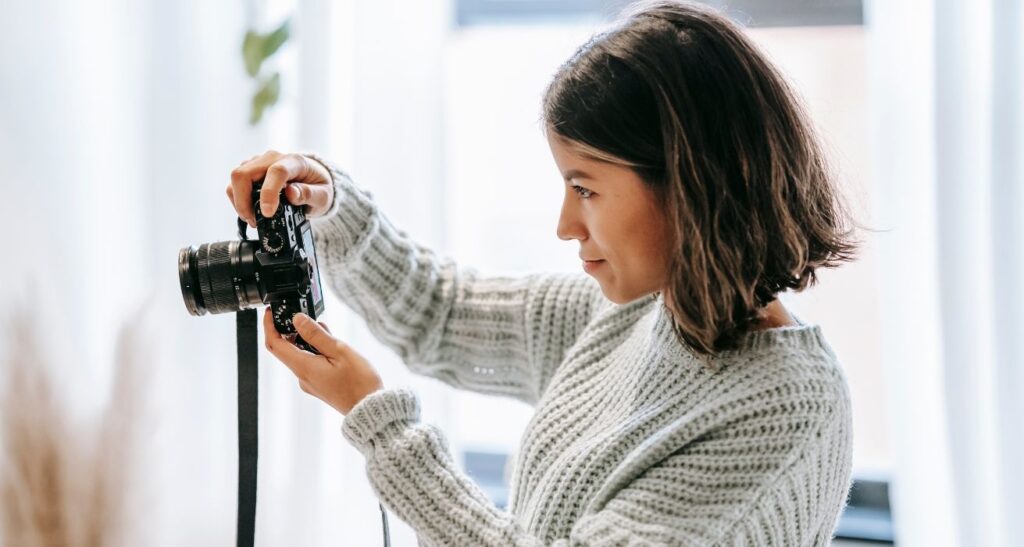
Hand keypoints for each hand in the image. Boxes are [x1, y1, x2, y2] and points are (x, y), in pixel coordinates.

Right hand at [227, 150, 333, 227]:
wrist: (314, 179)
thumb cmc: (318, 186)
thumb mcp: (323, 195)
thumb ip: (310, 194)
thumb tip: (292, 194)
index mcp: (294, 162)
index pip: (276, 172)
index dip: (268, 193)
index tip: (267, 213)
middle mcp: (273, 158)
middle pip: (244, 173)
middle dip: (244, 201)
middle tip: (255, 220)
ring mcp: (259, 163)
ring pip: (236, 179)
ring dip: (240, 202)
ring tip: (254, 219)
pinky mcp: (250, 170)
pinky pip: (236, 183)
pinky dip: (239, 200)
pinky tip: (250, 211)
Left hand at [263, 308, 382, 414]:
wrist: (369, 408)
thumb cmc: (359, 383)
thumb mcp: (339, 351)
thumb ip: (316, 335)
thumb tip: (297, 320)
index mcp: (304, 367)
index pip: (275, 344)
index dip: (269, 326)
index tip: (270, 313)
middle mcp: (302, 377)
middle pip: (286, 349)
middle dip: (291, 330)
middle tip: (305, 316)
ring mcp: (310, 382)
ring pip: (300, 355)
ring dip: (307, 340)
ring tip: (327, 331)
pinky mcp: (319, 385)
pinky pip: (310, 363)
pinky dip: (315, 350)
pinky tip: (331, 345)